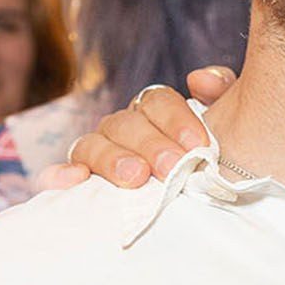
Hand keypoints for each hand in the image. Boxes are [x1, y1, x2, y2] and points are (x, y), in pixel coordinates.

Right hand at [63, 66, 235, 188]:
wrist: (199, 206)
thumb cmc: (213, 164)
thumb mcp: (229, 127)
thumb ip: (222, 93)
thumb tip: (199, 79)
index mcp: (154, 113)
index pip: (156, 101)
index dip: (176, 118)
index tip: (199, 144)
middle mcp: (121, 130)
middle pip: (125, 124)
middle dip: (150, 144)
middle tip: (172, 168)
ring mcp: (96, 156)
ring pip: (91, 145)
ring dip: (111, 159)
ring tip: (136, 178)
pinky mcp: (76, 186)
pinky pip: (56, 176)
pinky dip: (60, 175)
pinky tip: (76, 180)